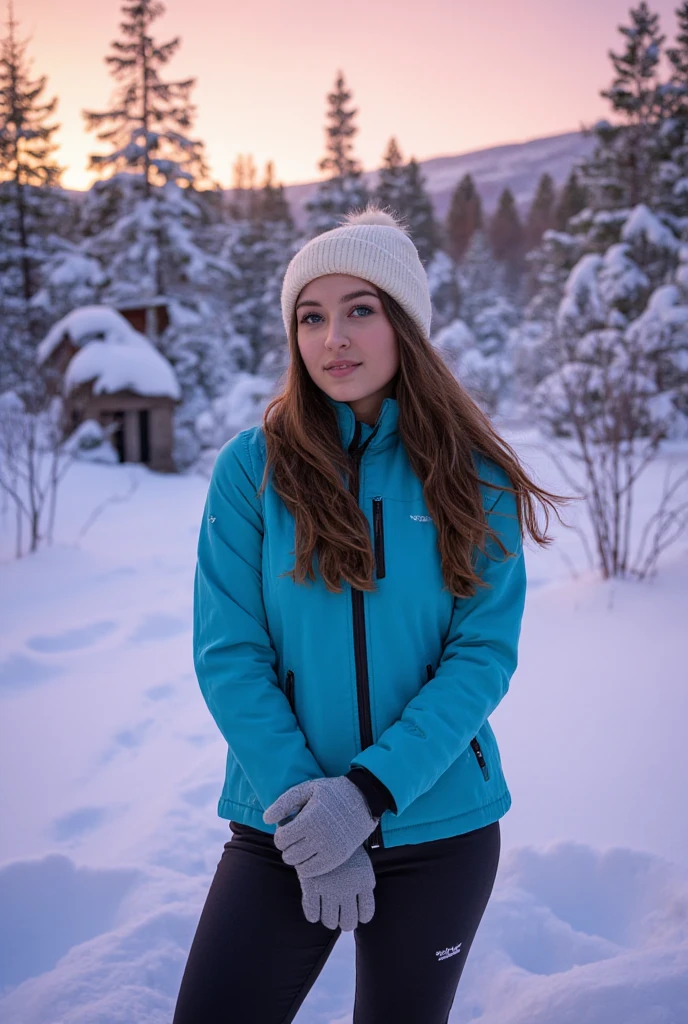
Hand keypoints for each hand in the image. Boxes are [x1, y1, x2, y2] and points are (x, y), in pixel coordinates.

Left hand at [263, 776, 378, 877]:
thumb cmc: (331, 792)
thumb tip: (266, 819)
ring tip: (304, 843)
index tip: (288, 827)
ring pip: (299, 866)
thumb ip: (284, 803)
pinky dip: (307, 866)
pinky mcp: (337, 858)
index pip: (281, 839)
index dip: (280, 834)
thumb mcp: (307, 789)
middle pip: (288, 855)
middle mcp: (319, 838)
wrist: (364, 799)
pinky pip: (313, 872)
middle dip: (287, 846)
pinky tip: (311, 852)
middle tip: (296, 836)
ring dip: (297, 856)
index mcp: (309, 820)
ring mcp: (330, 851)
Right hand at [298, 843, 375, 930]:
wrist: (323, 826)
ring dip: (329, 919)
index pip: (366, 914)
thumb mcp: (362, 865)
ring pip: (330, 922)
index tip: (356, 913)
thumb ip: (365, 886)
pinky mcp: (311, 886)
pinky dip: (313, 915)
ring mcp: (329, 889)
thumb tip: (363, 914)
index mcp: (364, 882)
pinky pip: (312, 914)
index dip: (360, 916)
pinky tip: (314, 907)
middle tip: (339, 915)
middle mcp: (348, 889)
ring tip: (327, 911)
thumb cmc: (343, 849)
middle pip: (348, 922)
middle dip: (344, 921)